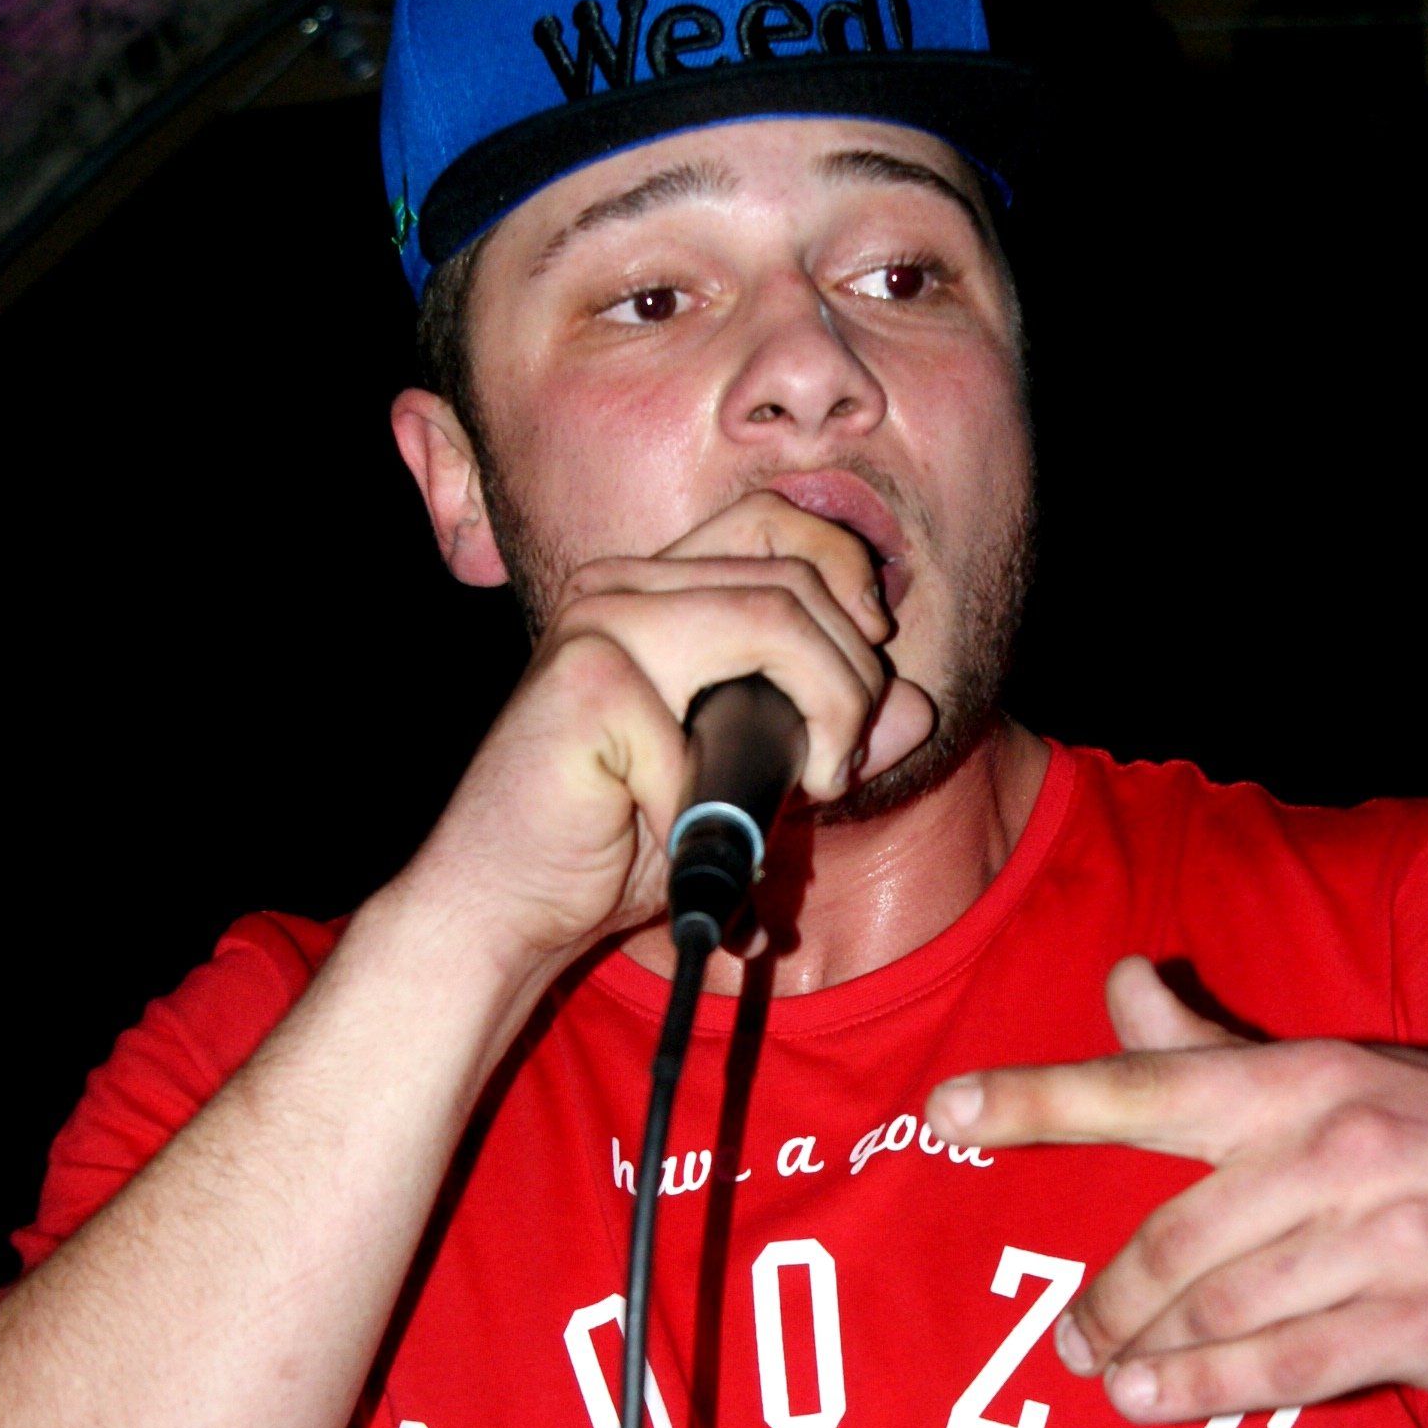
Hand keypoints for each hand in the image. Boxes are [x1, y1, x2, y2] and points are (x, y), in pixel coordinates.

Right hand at [403, 494, 936, 979]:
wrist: (509, 906)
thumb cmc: (617, 844)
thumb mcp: (749, 783)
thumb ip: (827, 737)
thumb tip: (919, 706)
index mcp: (653, 588)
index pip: (775, 521)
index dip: (847, 573)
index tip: (872, 667)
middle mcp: (619, 586)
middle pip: (793, 573)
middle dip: (854, 674)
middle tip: (841, 765)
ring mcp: (597, 624)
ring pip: (773, 616)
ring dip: (827, 710)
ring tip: (815, 784)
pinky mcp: (585, 680)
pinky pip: (713, 721)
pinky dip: (726, 790)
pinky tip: (688, 830)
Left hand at [925, 957, 1427, 1421]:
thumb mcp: (1349, 1075)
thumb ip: (1218, 1050)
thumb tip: (1120, 977)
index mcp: (1306, 1081)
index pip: (1150, 1084)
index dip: (1039, 1097)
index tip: (945, 1110)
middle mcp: (1337, 1149)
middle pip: (1171, 1236)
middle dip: (1105, 1298)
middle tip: (1070, 1338)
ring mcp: (1382, 1237)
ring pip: (1220, 1307)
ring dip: (1147, 1353)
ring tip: (1107, 1377)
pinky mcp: (1418, 1319)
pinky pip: (1286, 1365)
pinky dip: (1209, 1390)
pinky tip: (1158, 1406)